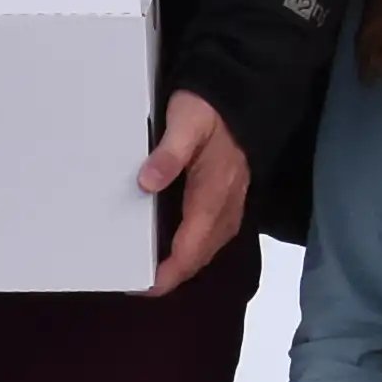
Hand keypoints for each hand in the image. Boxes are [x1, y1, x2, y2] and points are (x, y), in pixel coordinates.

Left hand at [142, 90, 250, 292]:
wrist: (241, 94)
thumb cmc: (208, 108)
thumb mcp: (184, 122)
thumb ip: (168, 154)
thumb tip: (147, 183)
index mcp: (212, 195)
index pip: (190, 249)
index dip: (168, 274)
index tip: (144, 287)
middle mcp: (226, 207)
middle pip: (199, 256)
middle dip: (173, 275)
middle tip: (140, 282)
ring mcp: (231, 204)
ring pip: (208, 248)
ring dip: (184, 264)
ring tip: (154, 270)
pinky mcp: (231, 198)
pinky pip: (214, 235)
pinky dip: (194, 248)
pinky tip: (178, 245)